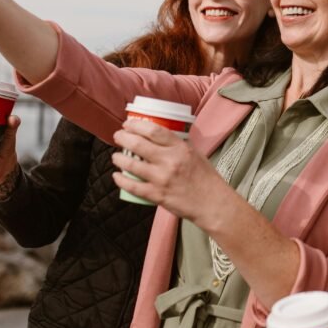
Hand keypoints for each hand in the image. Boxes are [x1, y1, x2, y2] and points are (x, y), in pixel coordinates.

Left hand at [111, 118, 227, 224]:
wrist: (212, 202)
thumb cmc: (205, 178)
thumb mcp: (195, 153)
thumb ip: (177, 145)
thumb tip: (159, 137)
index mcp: (180, 148)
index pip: (153, 130)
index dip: (136, 125)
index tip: (128, 124)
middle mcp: (170, 161)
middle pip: (138, 144)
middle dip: (122, 137)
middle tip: (118, 136)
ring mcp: (162, 179)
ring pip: (131, 165)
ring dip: (119, 158)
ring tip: (116, 156)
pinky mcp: (157, 195)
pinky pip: (132, 186)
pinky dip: (121, 180)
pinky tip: (117, 176)